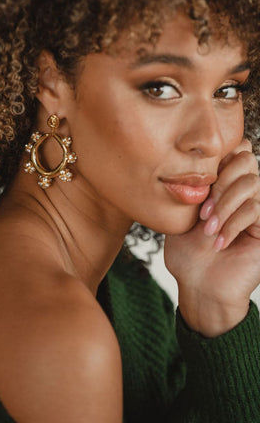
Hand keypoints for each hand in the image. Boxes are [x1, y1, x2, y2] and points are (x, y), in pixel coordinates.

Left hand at [164, 139, 259, 336]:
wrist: (198, 285)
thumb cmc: (187, 251)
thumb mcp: (182, 212)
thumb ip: (192, 184)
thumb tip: (196, 160)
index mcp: (225, 182)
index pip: (235, 150)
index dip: (217, 159)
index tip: (197, 184)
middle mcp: (245, 192)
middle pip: (246, 159)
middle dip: (220, 181)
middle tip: (202, 210)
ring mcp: (258, 209)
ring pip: (251, 183)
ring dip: (224, 205)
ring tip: (207, 228)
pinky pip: (256, 209)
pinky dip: (232, 223)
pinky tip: (217, 242)